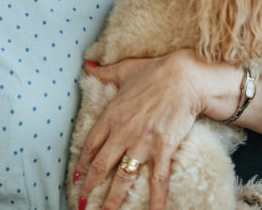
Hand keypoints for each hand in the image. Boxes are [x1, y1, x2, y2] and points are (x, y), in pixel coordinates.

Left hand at [73, 50, 240, 209]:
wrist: (185, 75)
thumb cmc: (156, 70)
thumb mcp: (125, 69)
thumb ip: (104, 72)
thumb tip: (89, 66)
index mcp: (112, 115)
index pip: (90, 146)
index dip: (82, 165)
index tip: (76, 179)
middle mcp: (123, 132)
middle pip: (101, 166)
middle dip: (90, 188)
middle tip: (83, 204)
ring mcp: (142, 143)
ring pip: (123, 178)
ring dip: (113, 200)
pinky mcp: (162, 149)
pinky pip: (157, 180)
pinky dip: (155, 200)